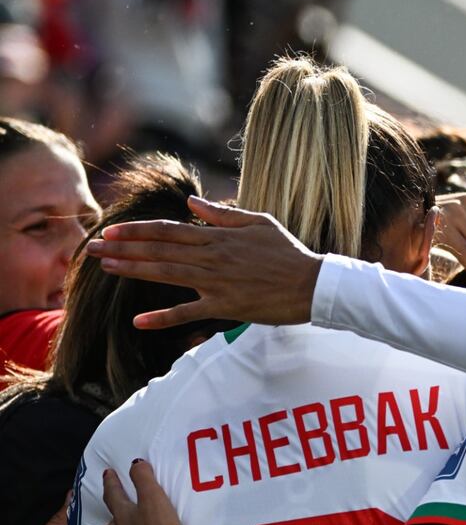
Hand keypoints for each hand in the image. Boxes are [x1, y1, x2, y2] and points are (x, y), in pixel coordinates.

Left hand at [85, 197, 322, 329]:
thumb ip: (223, 214)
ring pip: (167, 274)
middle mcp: (213, 257)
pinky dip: (163, 318)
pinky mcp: (226, 306)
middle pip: (160, 250)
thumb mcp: (259, 222)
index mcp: (220, 236)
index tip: (112, 230)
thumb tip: (193, 204)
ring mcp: (217, 283)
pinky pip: (188, 312)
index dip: (138, 230)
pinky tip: (138, 321)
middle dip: (124, 248)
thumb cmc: (289, 252)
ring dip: (134, 271)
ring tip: (107, 269)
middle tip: (93, 249)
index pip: (169, 230)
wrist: (313, 284)